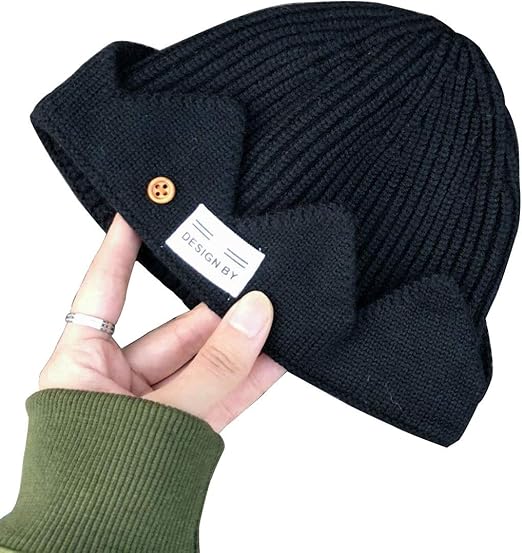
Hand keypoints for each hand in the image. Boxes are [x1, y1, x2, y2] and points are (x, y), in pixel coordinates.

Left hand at [39, 212, 285, 430]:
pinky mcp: (182, 431)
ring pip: (203, 365)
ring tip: (276, 315)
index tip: (139, 210)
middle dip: (215, 312)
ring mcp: (152, 407)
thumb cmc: (96, 489)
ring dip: (240, 346)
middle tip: (251, 281)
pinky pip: (219, 396)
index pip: (103, 292)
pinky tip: (279, 358)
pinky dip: (249, 380)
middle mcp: (114, 382)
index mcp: (80, 367)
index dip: (120, 251)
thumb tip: (256, 314)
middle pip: (171, 332)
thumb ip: (215, 368)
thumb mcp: (160, 418)